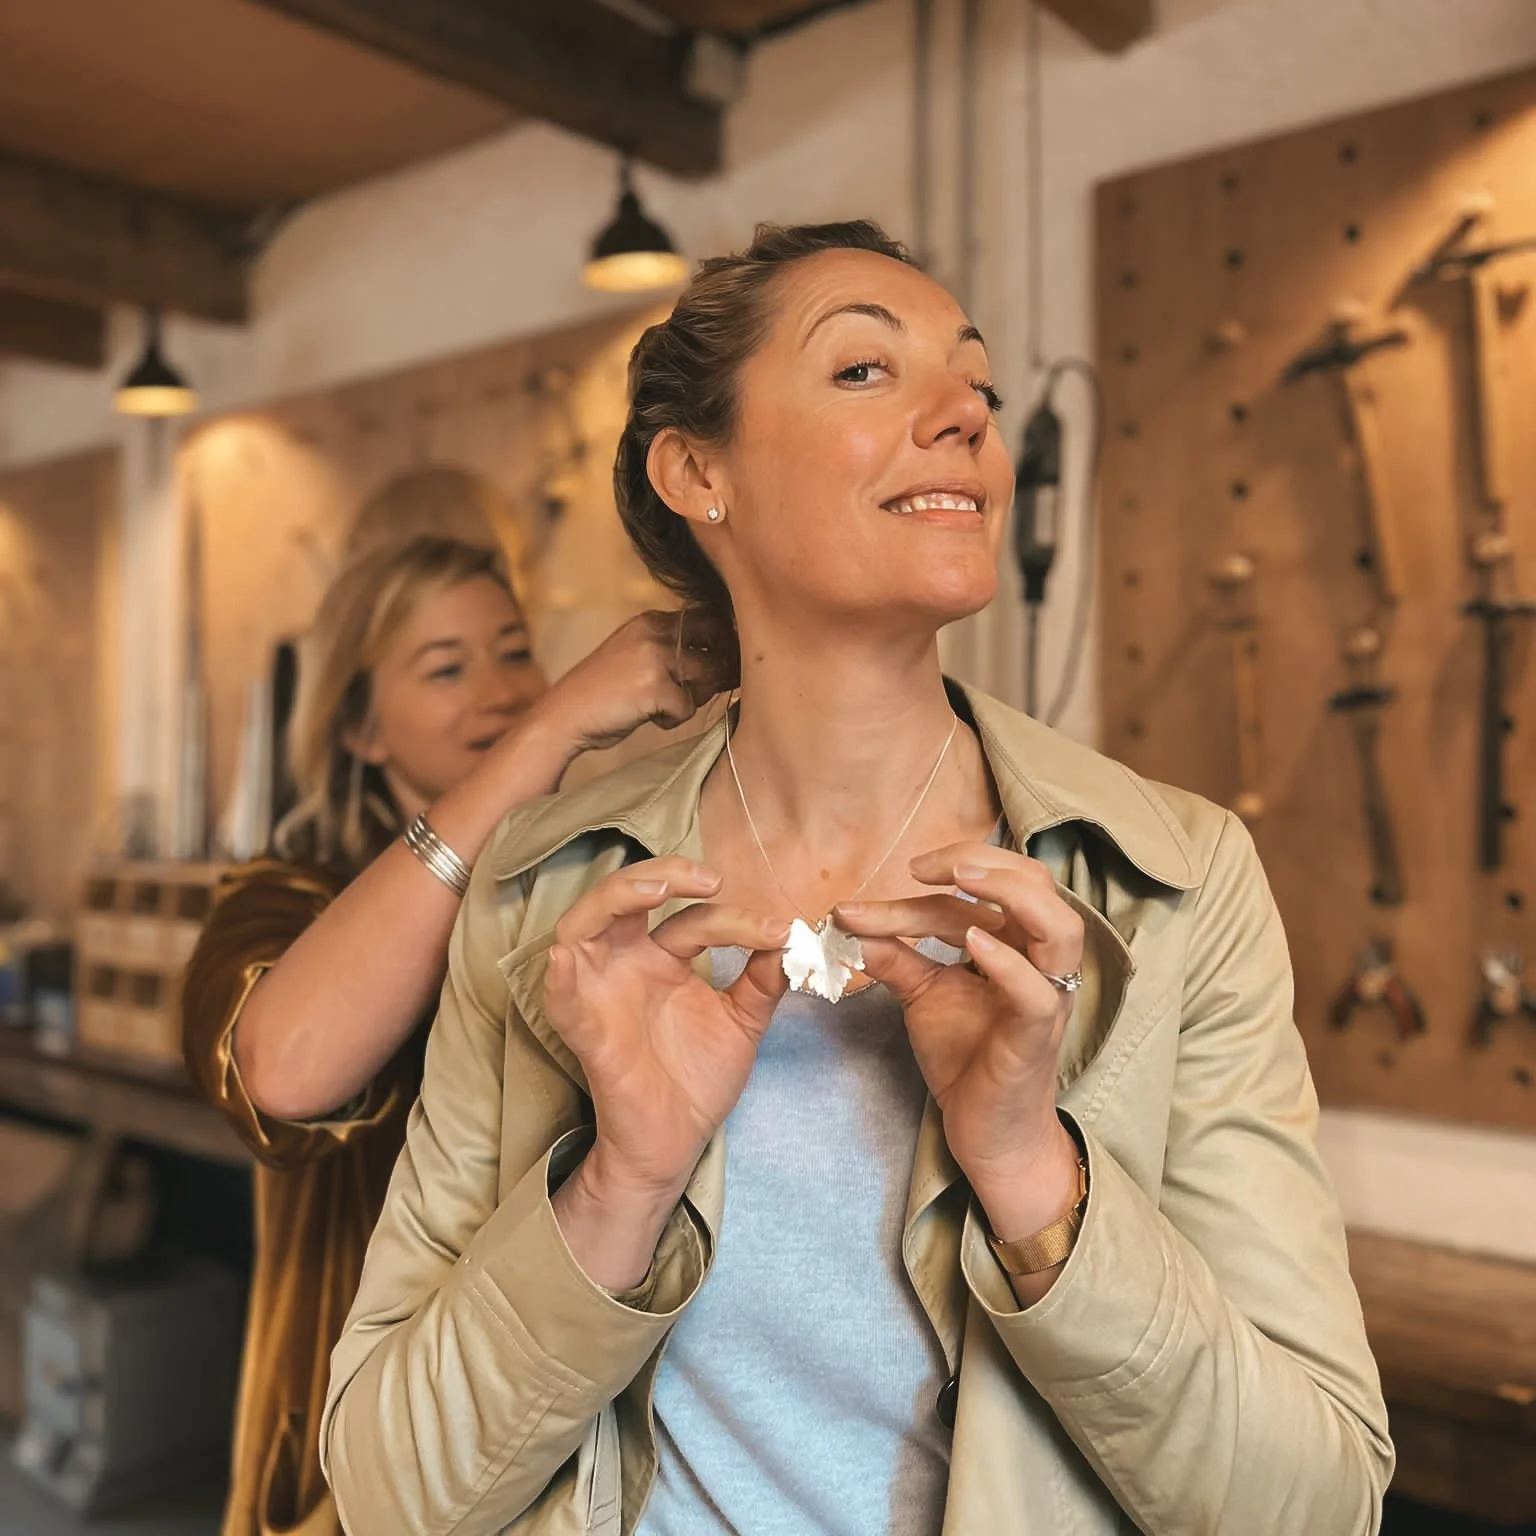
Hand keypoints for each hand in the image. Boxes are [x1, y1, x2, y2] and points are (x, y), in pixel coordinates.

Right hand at [534, 610, 732, 760]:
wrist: (564, 715)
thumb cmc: (605, 693)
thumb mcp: (636, 655)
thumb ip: (672, 650)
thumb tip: (730, 659)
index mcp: (651, 620)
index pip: (709, 618)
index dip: (723, 643)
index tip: (718, 665)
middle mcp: (655, 631)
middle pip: (717, 645)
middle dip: (717, 671)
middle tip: (697, 690)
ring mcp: (655, 657)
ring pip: (707, 677)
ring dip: (691, 698)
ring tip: (661, 706)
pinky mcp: (654, 686)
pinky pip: (687, 707)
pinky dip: (672, 720)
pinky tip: (647, 718)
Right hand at [546, 857, 789, 1203]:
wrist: (676, 1143)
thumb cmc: (698, 1079)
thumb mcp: (743, 1022)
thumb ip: (763, 981)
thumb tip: (790, 939)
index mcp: (661, 958)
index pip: (694, 920)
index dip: (737, 920)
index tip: (779, 932)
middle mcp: (626, 964)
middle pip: (625, 897)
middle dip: (661, 875)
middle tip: (709, 879)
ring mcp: (601, 992)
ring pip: (581, 924)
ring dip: (613, 898)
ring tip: (655, 890)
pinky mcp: (586, 1029)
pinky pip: (562, 995)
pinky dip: (561, 972)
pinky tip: (570, 956)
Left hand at [835, 843, 1082, 1233]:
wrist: (986, 1133)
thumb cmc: (967, 1059)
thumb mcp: (923, 994)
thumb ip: (894, 954)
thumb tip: (848, 920)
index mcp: (1020, 943)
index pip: (986, 891)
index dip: (942, 876)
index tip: (894, 876)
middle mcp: (1042, 962)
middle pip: (1036, 885)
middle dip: (981, 862)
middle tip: (922, 867)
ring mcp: (1047, 997)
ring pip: (1058, 927)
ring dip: (1010, 895)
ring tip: (959, 883)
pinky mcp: (1036, 1036)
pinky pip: (1037, 992)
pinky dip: (1007, 963)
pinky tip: (971, 943)